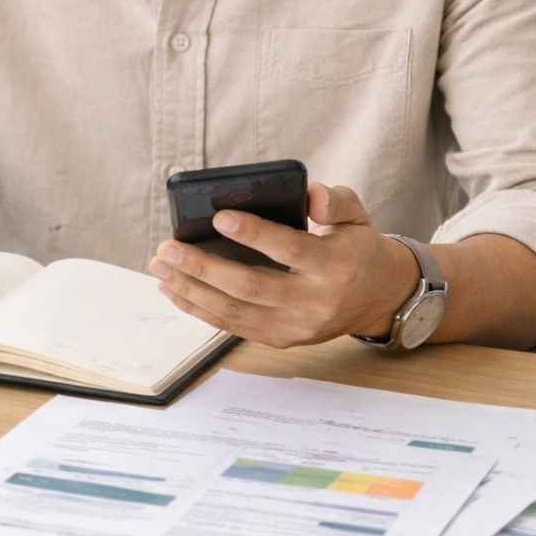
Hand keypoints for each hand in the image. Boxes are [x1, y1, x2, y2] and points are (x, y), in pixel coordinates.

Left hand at [147, 182, 419, 347]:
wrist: (375, 297)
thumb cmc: (355, 246)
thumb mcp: (358, 216)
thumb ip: (336, 202)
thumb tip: (311, 196)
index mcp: (334, 265)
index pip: (289, 249)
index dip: (254, 234)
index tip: (219, 216)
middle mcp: (313, 301)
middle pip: (251, 286)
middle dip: (203, 267)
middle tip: (167, 248)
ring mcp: (295, 326)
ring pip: (235, 311)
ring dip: (191, 290)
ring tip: (159, 268)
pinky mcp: (280, 339)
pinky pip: (233, 327)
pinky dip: (199, 310)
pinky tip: (173, 290)